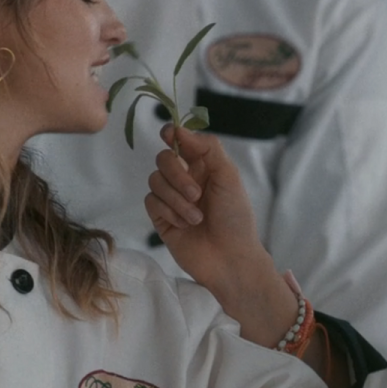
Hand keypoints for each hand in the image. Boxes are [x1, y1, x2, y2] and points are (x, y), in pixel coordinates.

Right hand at [145, 125, 267, 294]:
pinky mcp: (160, 218)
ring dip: (176, 199)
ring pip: (155, 180)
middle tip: (197, 194)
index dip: (172, 134)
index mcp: (204, 166)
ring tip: (197, 218)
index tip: (168, 134)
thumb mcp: (229, 177)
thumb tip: (178, 129)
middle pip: (164, 159)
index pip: (181, 142)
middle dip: (178, 174)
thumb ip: (207, 148)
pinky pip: (151, 201)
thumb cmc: (235, 218)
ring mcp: (172, 199)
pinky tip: (184, 225)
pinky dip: (168, 211)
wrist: (229, 258)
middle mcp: (186, 179)